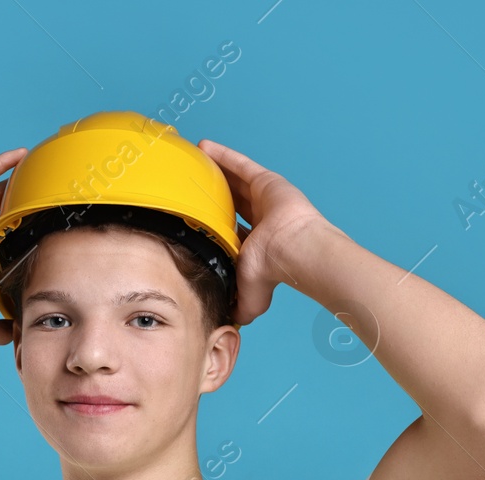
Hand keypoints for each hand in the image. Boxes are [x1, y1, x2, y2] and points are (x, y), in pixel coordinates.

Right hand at [0, 146, 28, 345]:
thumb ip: (1, 330)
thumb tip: (18, 339)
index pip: (6, 240)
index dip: (24, 232)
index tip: (47, 226)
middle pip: (2, 212)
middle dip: (21, 202)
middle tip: (45, 192)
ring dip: (14, 178)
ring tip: (37, 167)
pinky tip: (19, 155)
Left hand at [198, 138, 333, 325]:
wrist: (294, 252)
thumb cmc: (274, 273)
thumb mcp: (249, 296)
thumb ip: (236, 306)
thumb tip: (227, 326)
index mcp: (256, 243)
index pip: (230, 229)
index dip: (213, 222)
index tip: (195, 218)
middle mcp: (261, 218)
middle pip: (230, 200)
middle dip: (213, 193)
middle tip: (191, 185)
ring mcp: (264, 198)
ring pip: (233, 180)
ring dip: (215, 172)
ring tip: (193, 163)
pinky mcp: (266, 181)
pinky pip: (239, 165)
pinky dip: (222, 156)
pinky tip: (203, 148)